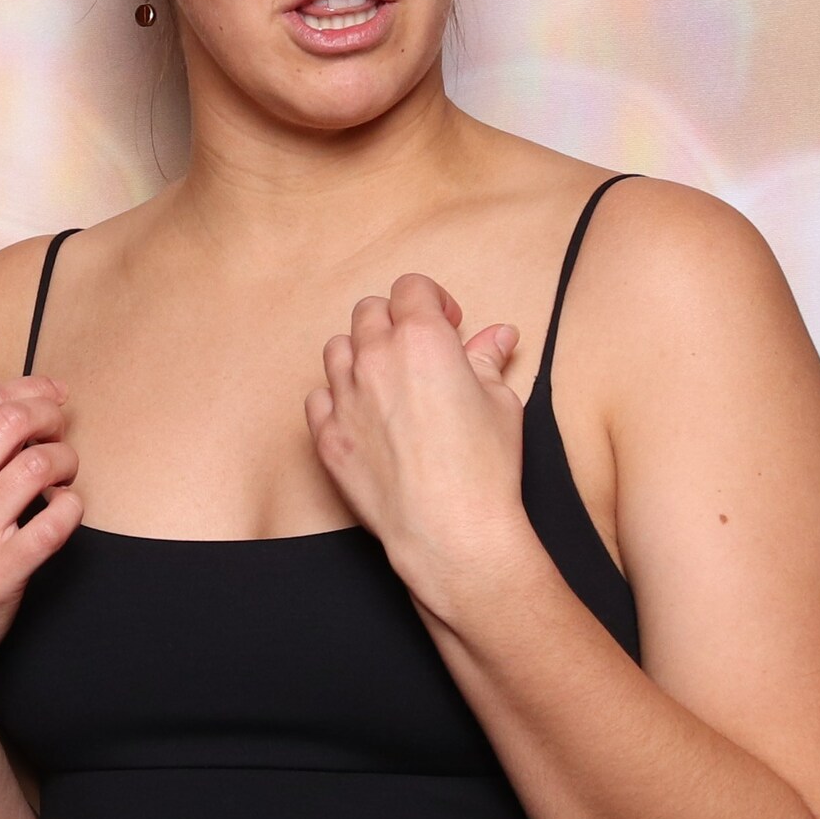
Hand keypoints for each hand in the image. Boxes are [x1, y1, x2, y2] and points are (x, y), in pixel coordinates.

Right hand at [0, 378, 82, 702]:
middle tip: (61, 430)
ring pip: (39, 465)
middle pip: (13, 422)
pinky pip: (56, 521)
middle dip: (51, 417)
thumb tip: (14, 409)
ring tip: (63, 476)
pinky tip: (65, 510)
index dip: (28, 389)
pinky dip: (72, 507)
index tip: (50, 394)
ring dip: (65, 461)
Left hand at [306, 275, 528, 603]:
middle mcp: (375, 358)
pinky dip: (337, 397)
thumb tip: (499, 335)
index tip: (447, 325)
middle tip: (418, 351)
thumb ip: (489, 359)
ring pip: (338, 348)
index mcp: (422, 338)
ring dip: (361, 353)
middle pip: (369, 312)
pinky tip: (363, 414)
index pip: (411, 288)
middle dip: (395, 322)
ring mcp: (345, 397)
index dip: (432, 301)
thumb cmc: (484, 467)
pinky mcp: (327, 436)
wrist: (450, 530)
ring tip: (387, 380)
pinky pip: (318, 397)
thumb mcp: (501, 402)